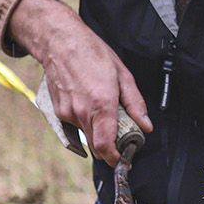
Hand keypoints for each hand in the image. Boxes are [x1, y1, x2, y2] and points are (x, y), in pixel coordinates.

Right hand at [10, 0, 153, 164]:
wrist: (60, 43)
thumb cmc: (92, 54)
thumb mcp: (122, 75)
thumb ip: (135, 104)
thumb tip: (145, 126)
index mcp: (101, 104)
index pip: (105, 146)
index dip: (115, 158)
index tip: (122, 159)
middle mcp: (82, 112)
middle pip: (96, 146)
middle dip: (109, 146)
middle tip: (120, 134)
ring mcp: (67, 113)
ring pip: (86, 135)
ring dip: (97, 130)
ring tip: (102, 108)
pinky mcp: (58, 112)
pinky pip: (75, 125)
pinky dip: (84, 120)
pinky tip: (87, 102)